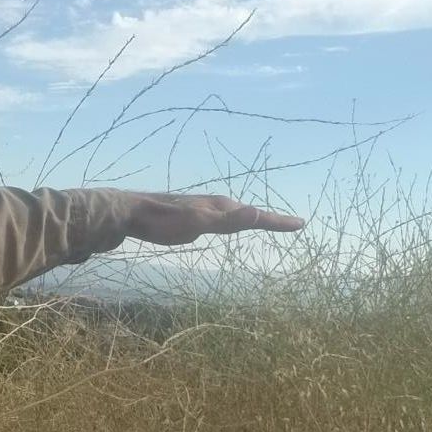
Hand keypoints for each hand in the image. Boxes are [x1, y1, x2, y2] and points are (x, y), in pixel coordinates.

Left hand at [123, 192, 304, 245]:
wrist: (131, 212)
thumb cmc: (164, 221)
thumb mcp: (198, 223)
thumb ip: (227, 220)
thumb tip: (258, 212)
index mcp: (221, 207)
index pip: (256, 216)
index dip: (278, 221)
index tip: (300, 223)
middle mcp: (214, 205)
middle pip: (248, 213)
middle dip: (269, 219)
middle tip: (289, 224)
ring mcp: (202, 210)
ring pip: (233, 214)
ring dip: (250, 218)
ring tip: (263, 222)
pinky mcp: (189, 217)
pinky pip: (219, 219)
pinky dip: (231, 221)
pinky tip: (223, 226)